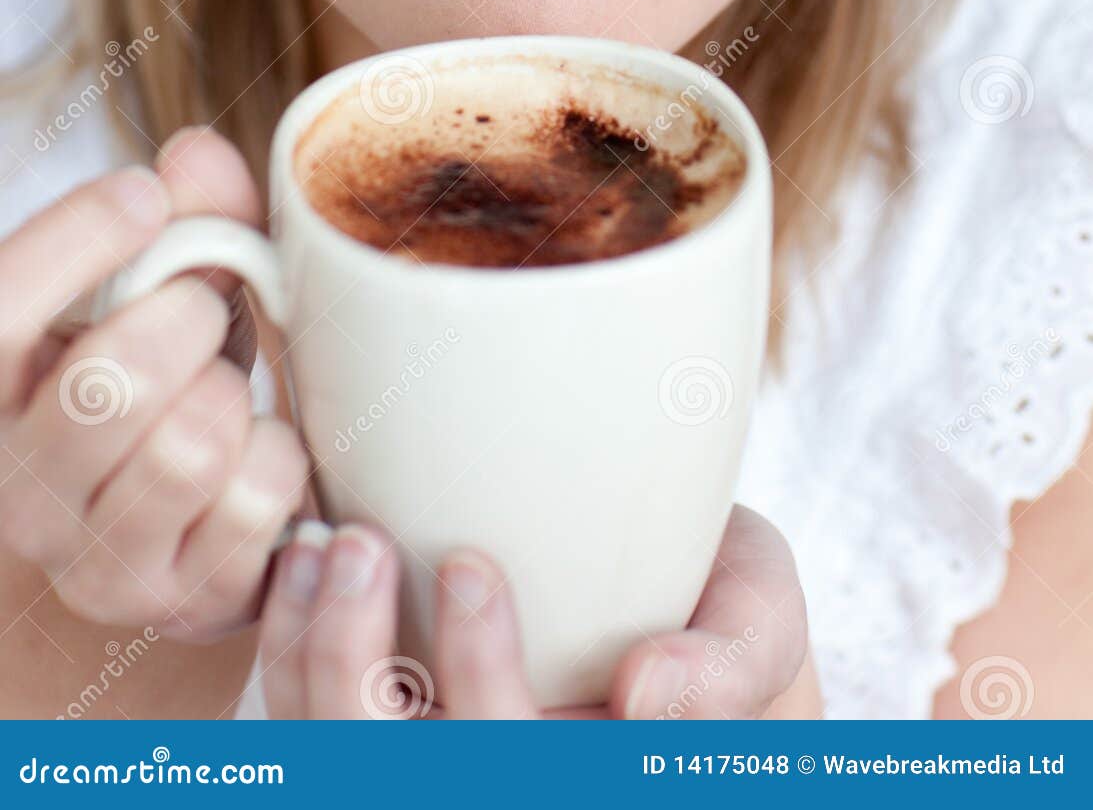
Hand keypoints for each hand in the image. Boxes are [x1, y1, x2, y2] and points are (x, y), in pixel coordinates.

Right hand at [0, 127, 308, 641]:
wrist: (204, 514)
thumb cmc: (178, 373)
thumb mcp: (173, 287)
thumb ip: (189, 216)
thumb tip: (195, 156)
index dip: (70, 242)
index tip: (142, 198)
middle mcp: (17, 490)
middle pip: (106, 381)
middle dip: (186, 320)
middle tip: (203, 314)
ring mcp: (92, 562)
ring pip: (189, 447)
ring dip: (234, 397)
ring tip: (227, 396)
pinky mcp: (176, 605)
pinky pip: (255, 501)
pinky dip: (280, 458)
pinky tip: (259, 457)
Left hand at [257, 505, 808, 718]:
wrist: (676, 598)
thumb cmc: (715, 612)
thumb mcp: (758, 620)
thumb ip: (730, 666)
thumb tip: (646, 695)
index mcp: (585, 772)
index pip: (509, 763)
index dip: (478, 678)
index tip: (470, 562)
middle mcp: (495, 788)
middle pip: (392, 773)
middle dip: (354, 661)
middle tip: (361, 540)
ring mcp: (432, 768)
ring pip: (331, 757)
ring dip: (304, 653)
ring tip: (322, 543)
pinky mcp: (374, 735)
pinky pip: (296, 729)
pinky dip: (280, 651)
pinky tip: (297, 566)